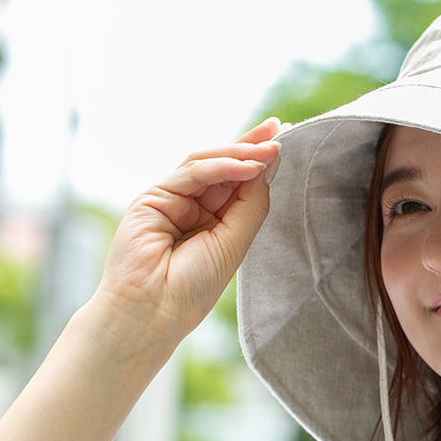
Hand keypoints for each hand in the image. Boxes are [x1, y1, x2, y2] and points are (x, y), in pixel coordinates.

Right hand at [96, 117, 285, 354]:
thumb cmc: (191, 289)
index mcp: (213, 222)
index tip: (288, 141)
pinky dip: (221, 166)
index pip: (240, 183)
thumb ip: (250, 204)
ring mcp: (171, 199)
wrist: (151, 312)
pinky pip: (192, 173)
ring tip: (270, 146)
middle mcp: (192, 207)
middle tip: (281, 128)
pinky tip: (248, 165)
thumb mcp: (234, 244)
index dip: (262, 162)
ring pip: (209, 163)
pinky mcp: (153, 196)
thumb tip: (268, 164)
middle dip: (253, 145)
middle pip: (225, 166)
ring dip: (241, 152)